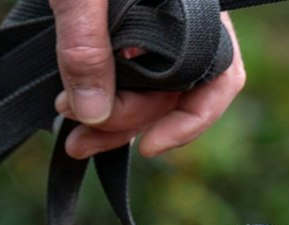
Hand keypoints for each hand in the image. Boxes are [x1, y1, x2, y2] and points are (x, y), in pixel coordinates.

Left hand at [51, 0, 246, 159]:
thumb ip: (84, 45)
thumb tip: (92, 114)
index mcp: (192, 6)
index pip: (221, 77)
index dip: (191, 122)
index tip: (148, 147)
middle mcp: (181, 19)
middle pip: (171, 93)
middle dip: (126, 121)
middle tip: (76, 137)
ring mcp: (152, 23)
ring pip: (145, 88)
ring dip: (108, 114)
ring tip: (66, 128)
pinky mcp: (121, 25)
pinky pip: (123, 71)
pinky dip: (101, 92)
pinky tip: (72, 104)